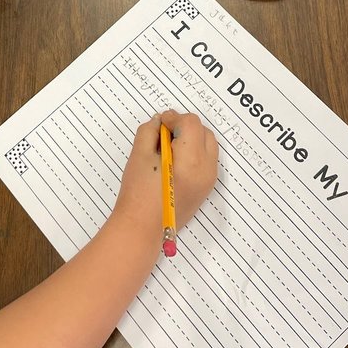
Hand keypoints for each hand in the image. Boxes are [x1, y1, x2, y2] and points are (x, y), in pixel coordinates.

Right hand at [113, 110, 217, 238]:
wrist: (141, 229)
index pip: (191, 124)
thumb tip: (159, 122)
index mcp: (191, 160)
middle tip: (164, 133)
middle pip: (204, 132)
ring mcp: (209, 180)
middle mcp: (207, 169)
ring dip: (192, 138)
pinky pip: (207, 160)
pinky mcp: (206, 188)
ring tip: (170, 146)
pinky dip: (195, 152)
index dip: (174, 118)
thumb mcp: (139, 155)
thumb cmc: (138, 193)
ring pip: (208, 145)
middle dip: (185, 126)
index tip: (159, 124)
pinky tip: (175, 160)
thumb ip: (149, 132)